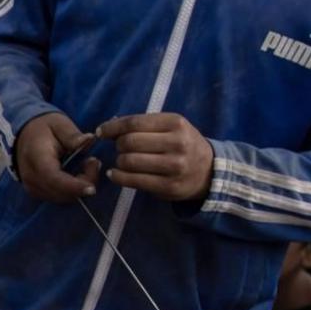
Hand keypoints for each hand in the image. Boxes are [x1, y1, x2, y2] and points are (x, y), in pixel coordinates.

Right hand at [14, 113, 100, 202]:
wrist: (24, 134)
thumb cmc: (44, 128)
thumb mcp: (59, 124)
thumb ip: (72, 135)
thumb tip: (89, 140)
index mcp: (36, 157)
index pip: (53, 178)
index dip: (73, 186)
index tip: (92, 188)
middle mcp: (31, 176)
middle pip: (60, 192)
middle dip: (83, 183)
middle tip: (93, 162)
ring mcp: (32, 186)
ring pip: (61, 198)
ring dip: (78, 188)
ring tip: (86, 166)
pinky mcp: (36, 192)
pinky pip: (58, 197)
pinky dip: (71, 190)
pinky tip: (77, 175)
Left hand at [95, 113, 213, 201]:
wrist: (209, 172)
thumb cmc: (182, 145)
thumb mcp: (170, 127)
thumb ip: (143, 125)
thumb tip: (108, 127)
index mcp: (175, 123)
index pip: (134, 123)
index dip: (112, 127)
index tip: (102, 132)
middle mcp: (177, 143)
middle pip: (129, 142)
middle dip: (118, 145)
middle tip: (120, 148)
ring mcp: (174, 166)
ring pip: (129, 161)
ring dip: (118, 161)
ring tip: (122, 161)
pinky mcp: (168, 186)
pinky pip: (133, 181)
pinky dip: (118, 176)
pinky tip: (115, 174)